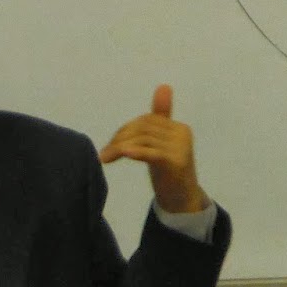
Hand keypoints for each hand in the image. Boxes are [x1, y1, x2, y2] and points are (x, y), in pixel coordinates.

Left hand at [99, 84, 209, 213]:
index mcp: (179, 128)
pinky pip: (152, 152)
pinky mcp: (177, 163)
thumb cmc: (169, 172)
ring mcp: (181, 149)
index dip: (125, 130)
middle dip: (120, 139)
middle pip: (143, 128)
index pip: (146, 121)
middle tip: (104, 154)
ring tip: (105, 159)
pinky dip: (137, 151)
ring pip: (143, 140)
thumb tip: (164, 86)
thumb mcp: (162, 143)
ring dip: (120, 148)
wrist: (182, 201)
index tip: (111, 145)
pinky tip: (123, 154)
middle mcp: (182, 134)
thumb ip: (161, 118)